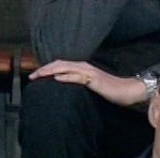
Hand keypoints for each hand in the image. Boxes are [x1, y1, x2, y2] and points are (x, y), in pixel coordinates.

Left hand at [32, 60, 149, 106]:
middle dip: (43, 69)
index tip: (35, 76)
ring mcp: (88, 72)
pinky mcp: (93, 79)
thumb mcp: (92, 87)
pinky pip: (77, 76)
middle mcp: (83, 66)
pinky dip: (66, 76)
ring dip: (50, 71)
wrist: (128, 91)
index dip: (46, 69)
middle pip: (58, 64)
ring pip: (64, 68)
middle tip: (31, 77)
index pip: (60, 65)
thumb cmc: (112, 91)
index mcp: (82, 67)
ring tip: (39, 76)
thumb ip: (79, 84)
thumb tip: (65, 88)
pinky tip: (57, 78)